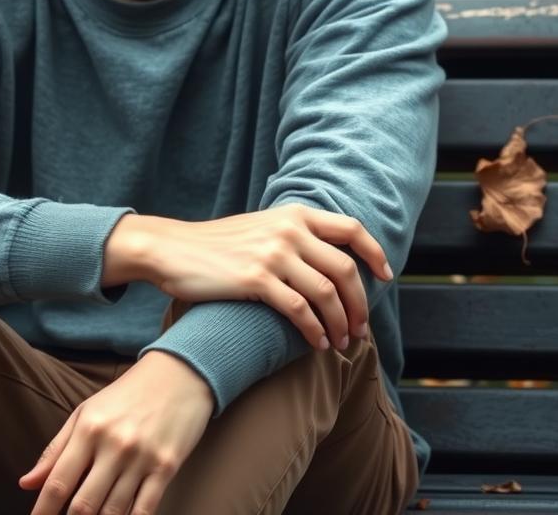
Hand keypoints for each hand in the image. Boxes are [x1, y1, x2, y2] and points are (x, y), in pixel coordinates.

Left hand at [19, 350, 212, 514]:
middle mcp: (113, 444)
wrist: (178, 374)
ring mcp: (141, 458)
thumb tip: (26, 484)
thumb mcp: (86, 412)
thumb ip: (56, 449)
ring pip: (113, 513)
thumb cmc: (127, 395)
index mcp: (89, 428)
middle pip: (83, 505)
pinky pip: (145, 510)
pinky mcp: (166, 467)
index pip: (58, 482)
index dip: (42, 511)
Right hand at [104, 204, 392, 352]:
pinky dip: (315, 332)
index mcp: (293, 214)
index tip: (384, 278)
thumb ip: (294, 236)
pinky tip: (316, 344)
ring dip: (341, 324)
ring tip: (341, 342)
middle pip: (345, 269)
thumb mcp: (261, 227)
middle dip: (359, 304)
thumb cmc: (217, 245)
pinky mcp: (255, 279)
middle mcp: (288, 230)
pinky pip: (300, 311)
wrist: (172, 249)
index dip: (374, 255)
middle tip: (361, 328)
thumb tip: (331, 262)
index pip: (351, 229)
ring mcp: (272, 253)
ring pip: (327, 294)